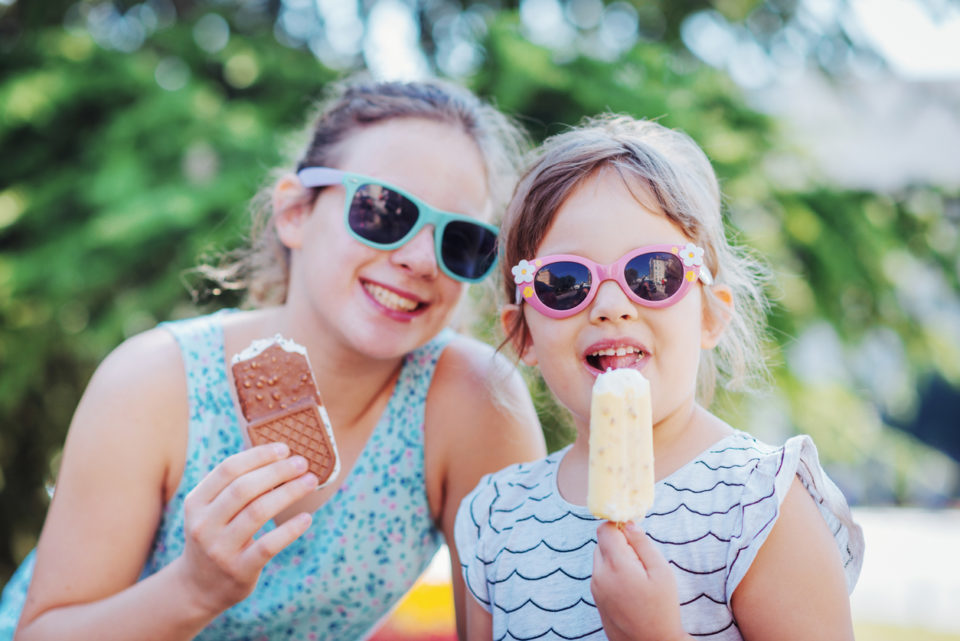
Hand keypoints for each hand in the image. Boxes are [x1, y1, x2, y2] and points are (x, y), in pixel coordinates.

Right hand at [175, 443, 318, 615]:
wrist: (198, 587)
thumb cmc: (216, 537)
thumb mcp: (211, 512)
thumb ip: (233, 487)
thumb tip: (278, 456)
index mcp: (196, 503)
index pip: (228, 469)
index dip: (258, 455)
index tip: (284, 448)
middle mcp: (204, 525)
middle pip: (244, 488)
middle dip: (277, 471)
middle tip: (302, 463)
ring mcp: (220, 549)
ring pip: (258, 512)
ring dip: (289, 493)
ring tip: (310, 482)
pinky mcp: (239, 570)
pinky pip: (268, 545)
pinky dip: (290, 529)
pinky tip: (307, 518)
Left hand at [591, 521, 688, 640]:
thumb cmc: (662, 609)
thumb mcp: (661, 572)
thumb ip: (643, 544)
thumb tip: (629, 524)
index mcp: (615, 565)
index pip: (605, 529)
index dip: (619, 526)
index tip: (634, 536)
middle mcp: (599, 575)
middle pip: (602, 543)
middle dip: (619, 545)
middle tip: (641, 561)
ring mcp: (595, 588)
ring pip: (601, 559)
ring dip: (615, 559)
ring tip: (637, 578)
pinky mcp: (596, 598)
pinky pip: (600, 574)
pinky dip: (612, 573)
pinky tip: (630, 589)